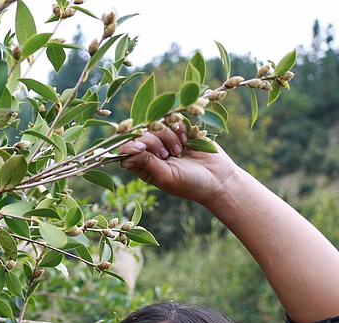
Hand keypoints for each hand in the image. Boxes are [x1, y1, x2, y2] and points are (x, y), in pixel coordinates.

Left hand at [118, 123, 239, 206]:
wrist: (218, 177)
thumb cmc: (189, 183)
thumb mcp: (165, 176)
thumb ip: (146, 163)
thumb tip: (123, 157)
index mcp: (143, 166)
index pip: (127, 150)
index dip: (130, 145)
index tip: (141, 147)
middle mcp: (152, 152)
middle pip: (141, 135)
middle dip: (154, 142)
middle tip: (168, 154)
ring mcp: (166, 140)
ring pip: (156, 125)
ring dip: (168, 136)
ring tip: (180, 150)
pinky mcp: (180, 131)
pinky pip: (173, 119)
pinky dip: (179, 128)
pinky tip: (188, 140)